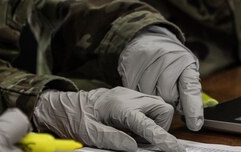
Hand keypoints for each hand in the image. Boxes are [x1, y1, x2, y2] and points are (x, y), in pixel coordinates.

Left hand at [32, 87, 183, 151]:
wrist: (66, 105)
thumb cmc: (75, 118)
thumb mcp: (89, 133)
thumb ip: (112, 139)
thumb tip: (133, 147)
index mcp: (118, 107)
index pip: (146, 123)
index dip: (161, 137)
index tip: (174, 148)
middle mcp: (128, 97)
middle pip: (162, 108)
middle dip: (160, 126)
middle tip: (143, 139)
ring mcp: (130, 94)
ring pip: (158, 106)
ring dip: (153, 123)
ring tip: (134, 133)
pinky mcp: (129, 96)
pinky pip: (149, 105)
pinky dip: (146, 118)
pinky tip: (131, 127)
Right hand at [118, 26, 203, 130]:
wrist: (151, 37)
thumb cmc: (171, 58)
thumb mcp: (187, 70)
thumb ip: (189, 92)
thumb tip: (194, 120)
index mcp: (185, 63)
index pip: (190, 88)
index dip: (193, 108)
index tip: (194, 125)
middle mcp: (167, 59)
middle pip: (166, 95)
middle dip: (167, 100)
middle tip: (167, 92)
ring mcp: (147, 59)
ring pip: (147, 93)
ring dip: (150, 96)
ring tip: (153, 85)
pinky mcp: (131, 62)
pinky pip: (132, 88)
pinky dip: (137, 90)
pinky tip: (141, 82)